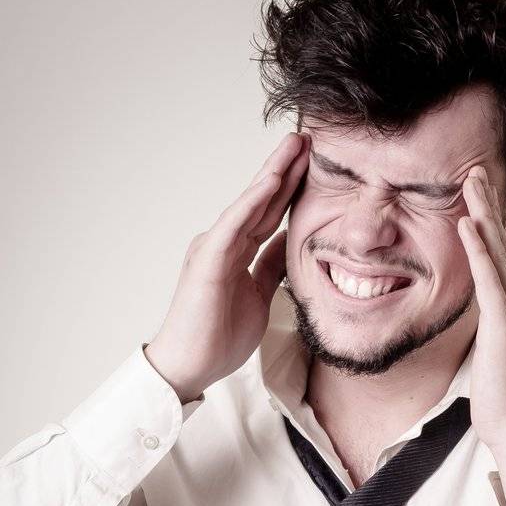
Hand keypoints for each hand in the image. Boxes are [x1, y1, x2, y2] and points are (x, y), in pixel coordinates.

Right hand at [145, 131, 309, 400]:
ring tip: (295, 146)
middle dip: (285, 169)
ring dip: (272, 174)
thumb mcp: (259, 295)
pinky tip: (272, 181)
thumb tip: (290, 243)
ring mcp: (214, 249)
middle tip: (308, 138)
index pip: (268, 214)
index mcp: (235, 252)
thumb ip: (270, 267)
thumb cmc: (218, 337)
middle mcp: (223, 243)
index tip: (314, 164)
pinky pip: (234, 225)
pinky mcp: (208, 261)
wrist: (190, 366)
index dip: (290, 189)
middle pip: (260, 200)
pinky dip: (253, 202)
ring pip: (248, 204)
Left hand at [457, 165, 505, 490]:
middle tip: (476, 173)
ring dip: (483, 215)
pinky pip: (491, 279)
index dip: (495, 228)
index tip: (482, 200)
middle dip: (490, 207)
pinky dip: (478, 249)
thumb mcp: (503, 359)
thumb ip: (496, 333)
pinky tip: (467, 223)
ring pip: (501, 255)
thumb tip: (483, 326)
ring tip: (470, 183)